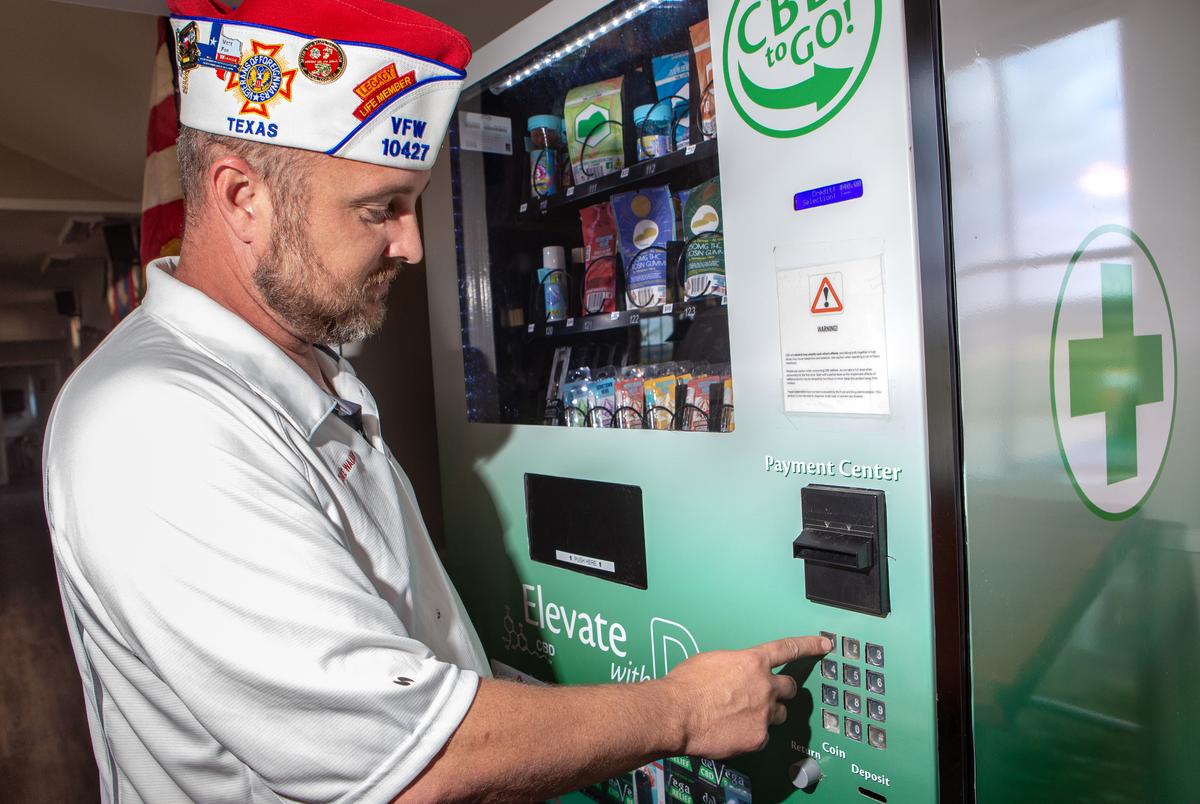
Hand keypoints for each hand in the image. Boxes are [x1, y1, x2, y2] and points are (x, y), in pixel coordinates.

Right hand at [661, 635, 831, 758]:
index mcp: (752, 661)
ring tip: (742, 716)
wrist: (676, 714)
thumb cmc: (686, 686)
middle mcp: (764, 686)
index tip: (824, 644)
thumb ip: (734, 666)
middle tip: (766, 695)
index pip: (789, 649)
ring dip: (767, 714)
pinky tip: (733, 732)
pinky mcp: (759, 737)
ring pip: (779, 714)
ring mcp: (764, 713)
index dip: (809, 645)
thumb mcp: (711, 662)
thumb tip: (737, 674)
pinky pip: (763, 736)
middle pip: (789, 688)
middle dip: (781, 691)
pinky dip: (752, 734)